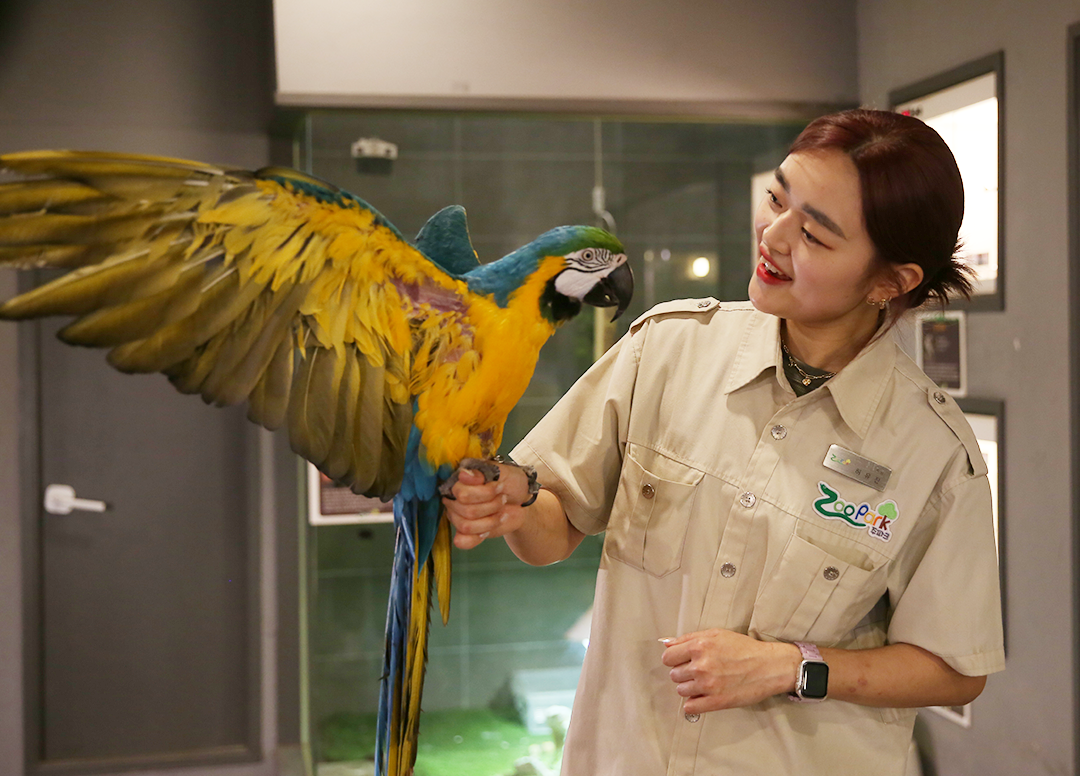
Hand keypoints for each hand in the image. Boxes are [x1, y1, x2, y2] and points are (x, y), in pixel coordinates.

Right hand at [441, 462, 532, 549]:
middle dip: (491, 506)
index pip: (460, 492)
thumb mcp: (503, 471)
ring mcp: (459, 515)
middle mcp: (455, 498)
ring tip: (501, 512)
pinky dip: (477, 538)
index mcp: (460, 481)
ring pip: (465, 526)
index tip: (500, 486)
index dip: (483, 492)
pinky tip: (487, 531)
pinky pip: (462, 541)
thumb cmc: (511, 483)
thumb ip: (482, 471)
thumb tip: (463, 474)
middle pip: (466, 510)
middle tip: (503, 498)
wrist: (521, 501)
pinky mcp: (466, 532)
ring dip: (490, 521)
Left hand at [660, 629, 801, 713]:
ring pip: (681, 691)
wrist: (769, 667)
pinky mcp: (716, 702)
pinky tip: (703, 697)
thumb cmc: (743, 648)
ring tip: (705, 683)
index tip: (683, 661)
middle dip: (683, 673)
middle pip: (674, 675)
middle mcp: (701, 666)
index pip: (667, 657)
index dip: (674, 659)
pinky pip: (690, 707)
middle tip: (699, 671)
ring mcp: (708, 685)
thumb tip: (667, 644)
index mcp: (699, 646)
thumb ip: (688, 638)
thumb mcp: (716, 635)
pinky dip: (694, 704)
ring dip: (689, 688)